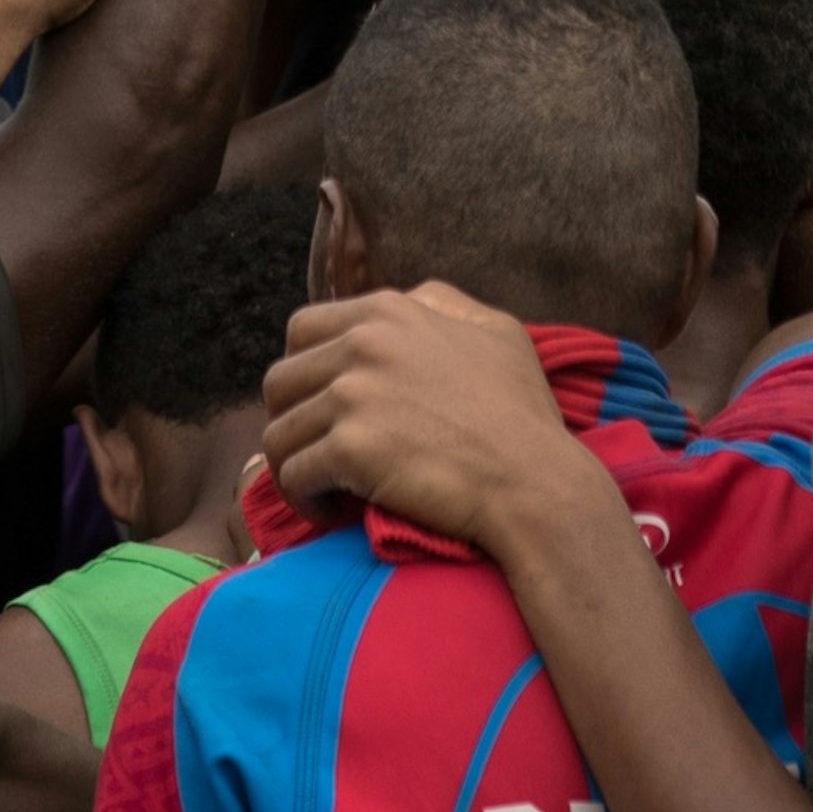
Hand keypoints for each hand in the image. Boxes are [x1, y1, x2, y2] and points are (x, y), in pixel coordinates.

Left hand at [262, 281, 592, 542]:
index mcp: (389, 311)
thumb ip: (442, 305)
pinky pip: (293, 474)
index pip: (302, 328)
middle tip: (318, 451)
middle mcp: (363, 344)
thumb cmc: (523, 413)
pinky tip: (331, 510)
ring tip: (322, 487)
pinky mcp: (350, 449)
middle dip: (292, 419)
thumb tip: (409, 301)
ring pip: (278, 433)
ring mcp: (353, 395)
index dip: (304, 370)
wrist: (535, 481)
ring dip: (294, 464)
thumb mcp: (496, 330)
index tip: (322, 405)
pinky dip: (304, 497)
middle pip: (279, 381)